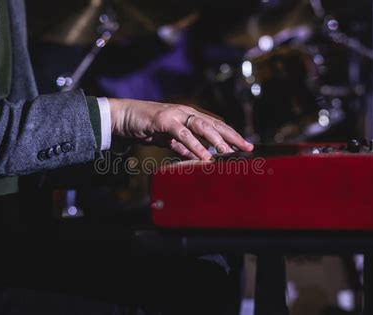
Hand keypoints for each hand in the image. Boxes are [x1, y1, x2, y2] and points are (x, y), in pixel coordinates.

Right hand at [107, 98, 252, 159]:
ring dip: (217, 140)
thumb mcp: (169, 140)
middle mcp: (187, 113)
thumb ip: (184, 148)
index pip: (216, 126)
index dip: (232, 135)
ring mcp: (177, 115)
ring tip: (229, 153)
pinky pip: (184, 135)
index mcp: (190, 117)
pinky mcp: (165, 121)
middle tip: (247, 148)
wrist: (124, 117)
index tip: (245, 146)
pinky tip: (205, 156)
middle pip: (215, 124)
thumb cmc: (147, 127)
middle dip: (232, 136)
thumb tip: (200, 159)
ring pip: (202, 127)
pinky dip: (195, 145)